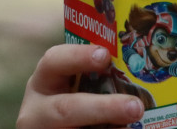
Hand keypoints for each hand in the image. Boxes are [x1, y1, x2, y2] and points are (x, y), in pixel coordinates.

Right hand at [17, 44, 143, 128]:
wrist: (58, 125)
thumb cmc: (72, 99)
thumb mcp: (75, 85)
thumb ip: (98, 76)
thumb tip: (138, 67)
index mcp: (44, 81)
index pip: (53, 62)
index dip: (78, 56)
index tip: (105, 55)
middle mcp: (38, 109)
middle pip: (66, 108)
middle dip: (103, 108)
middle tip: (135, 107)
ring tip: (133, 126)